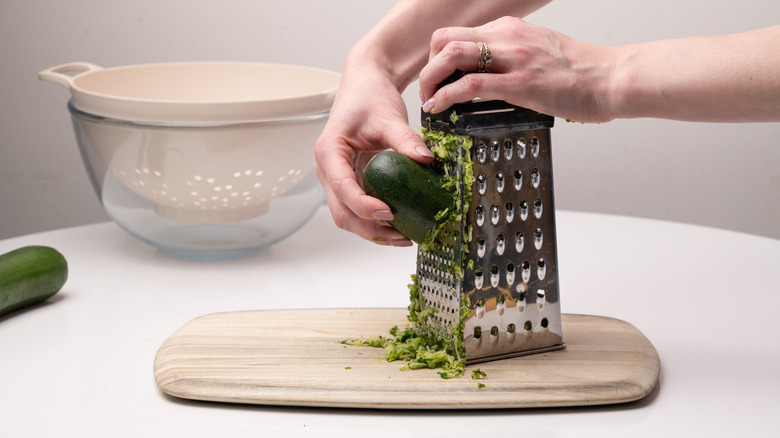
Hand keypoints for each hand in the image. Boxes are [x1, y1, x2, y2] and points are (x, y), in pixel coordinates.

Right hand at [314, 60, 433, 245]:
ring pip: (346, 216)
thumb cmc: (369, 96)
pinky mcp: (350, 181)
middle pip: (341, 212)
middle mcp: (327, 169)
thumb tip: (427, 161)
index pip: (343, 188)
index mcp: (329, 151)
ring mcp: (337, 178)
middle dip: (369, 229)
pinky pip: (357, 208)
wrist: (365, 85)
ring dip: (372, 231)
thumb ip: (406, 140)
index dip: (364, 206)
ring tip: (402, 236)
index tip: (389, 213)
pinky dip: (375, 221)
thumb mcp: (390, 116)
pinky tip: (399, 225)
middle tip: (401, 235)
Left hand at [418, 16, 616, 122]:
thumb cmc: (582, 72)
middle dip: (428, 67)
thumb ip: (515, 56)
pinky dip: (447, 96)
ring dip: (431, 80)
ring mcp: (513, 59)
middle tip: (428, 91)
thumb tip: (496, 74)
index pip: (458, 34)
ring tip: (429, 101)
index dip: (438, 56)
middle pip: (446, 40)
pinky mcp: (520, 83)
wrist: (612, 78)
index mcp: (511, 30)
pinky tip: (440, 108)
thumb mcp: (541, 51)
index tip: (437, 78)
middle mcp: (508, 38)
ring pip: (452, 56)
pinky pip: (471, 84)